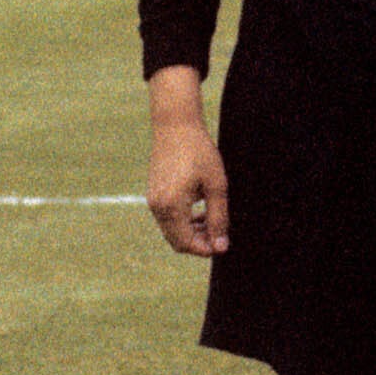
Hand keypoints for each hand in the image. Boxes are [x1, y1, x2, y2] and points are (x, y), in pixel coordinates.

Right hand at [146, 118, 228, 256]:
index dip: (205, 249)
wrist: (175, 125)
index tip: (222, 243)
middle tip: (219, 232)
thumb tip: (220, 246)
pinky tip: (199, 209)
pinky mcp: (153, 193)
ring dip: (191, 231)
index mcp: (172, 206)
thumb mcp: (216, 186)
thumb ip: (218, 218)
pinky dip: (182, 220)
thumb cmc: (199, 152)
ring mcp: (153, 200)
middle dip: (198, 242)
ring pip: (172, 231)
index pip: (186, 243)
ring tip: (212, 219)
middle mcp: (157, 207)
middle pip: (177, 241)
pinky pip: (167, 218)